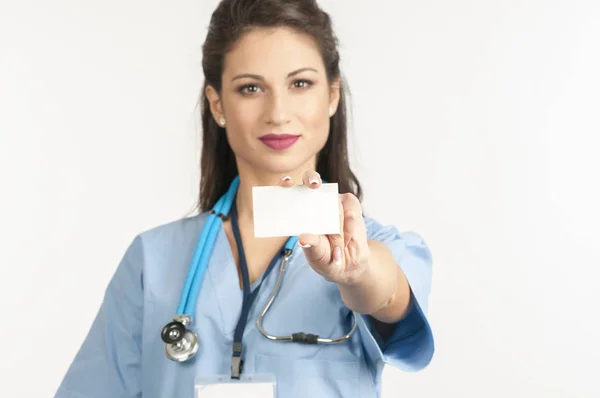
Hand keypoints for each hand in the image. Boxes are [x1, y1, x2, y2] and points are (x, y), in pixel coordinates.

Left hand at [279, 170, 371, 284]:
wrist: (349, 263)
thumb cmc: (325, 257)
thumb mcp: (317, 256)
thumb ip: (312, 246)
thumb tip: (303, 238)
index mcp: (297, 210)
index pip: (288, 190)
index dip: (286, 183)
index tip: (286, 182)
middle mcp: (314, 200)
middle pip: (311, 179)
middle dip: (311, 179)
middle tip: (314, 185)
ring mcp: (333, 200)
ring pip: (333, 197)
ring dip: (336, 218)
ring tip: (338, 242)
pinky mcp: (350, 204)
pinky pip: (350, 207)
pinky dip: (350, 223)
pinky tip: (348, 237)